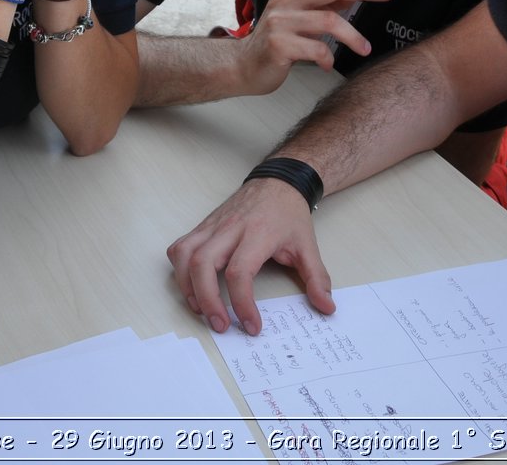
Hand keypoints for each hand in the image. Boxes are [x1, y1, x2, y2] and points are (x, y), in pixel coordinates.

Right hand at [167, 177, 333, 334]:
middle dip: (207, 300)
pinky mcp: (203, 226)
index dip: (242, 303)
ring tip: (201, 309)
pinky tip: (191, 286)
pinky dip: (179, 270)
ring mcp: (212, 226)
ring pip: (185, 255)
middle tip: (220, 325)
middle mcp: (230, 229)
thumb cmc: (288, 214)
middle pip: (202, 264)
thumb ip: (317, 278)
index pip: (239, 272)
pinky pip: (180, 247)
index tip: (252, 326)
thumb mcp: (308, 246)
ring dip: (187, 287)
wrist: (277, 181)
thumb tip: (326, 307)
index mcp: (257, 234)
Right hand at [235, 0, 391, 93]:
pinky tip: (329, 64)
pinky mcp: (279, 46)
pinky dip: (329, 58)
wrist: (244, 67)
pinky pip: (316, 49)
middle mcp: (284, 0)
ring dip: (352, 36)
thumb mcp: (299, 14)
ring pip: (327, 21)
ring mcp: (280, 22)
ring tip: (365, 48)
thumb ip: (325, 3)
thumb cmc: (278, 38)